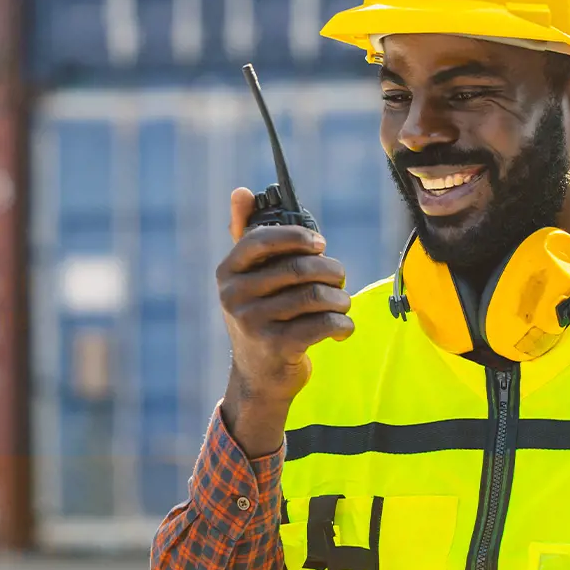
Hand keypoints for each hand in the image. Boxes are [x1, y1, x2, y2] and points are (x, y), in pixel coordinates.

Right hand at [216, 187, 353, 455]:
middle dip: (331, 271)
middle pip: (299, 269)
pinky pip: (323, 324)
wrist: (259, 379)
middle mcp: (234, 296)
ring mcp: (252, 323)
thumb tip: (241, 190)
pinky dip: (342, 325)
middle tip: (340, 279)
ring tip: (342, 305)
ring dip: (340, 300)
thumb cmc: (262, 317)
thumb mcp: (249, 279)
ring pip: (316, 297)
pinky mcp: (275, 348)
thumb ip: (247, 235)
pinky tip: (342, 330)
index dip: (297, 237)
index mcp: (227, 272)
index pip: (262, 240)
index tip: (320, 244)